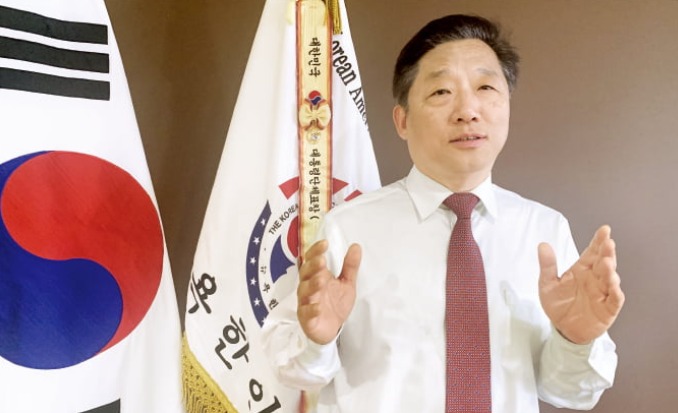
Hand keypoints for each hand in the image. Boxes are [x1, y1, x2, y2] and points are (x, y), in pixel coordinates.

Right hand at [296, 240, 360, 344]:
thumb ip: (350, 266)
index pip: (312, 259)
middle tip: (321, 261)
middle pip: (305, 273)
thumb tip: (356, 246)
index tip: (325, 243)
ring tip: (321, 280)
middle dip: (312, 266)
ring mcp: (306, 302)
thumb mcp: (346, 283)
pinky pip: (306, 313)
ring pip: (304, 291)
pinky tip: (318, 307)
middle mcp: (309, 286)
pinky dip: (311, 310)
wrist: (332, 329)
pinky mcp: (307, 318)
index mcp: (317, 275)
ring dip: (312, 285)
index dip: (316, 251)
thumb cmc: (336, 303)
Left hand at [538, 225, 624, 343]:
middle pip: (603, 262)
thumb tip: (543, 245)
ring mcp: (603, 293)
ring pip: (610, 279)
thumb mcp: (547, 284)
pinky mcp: (608, 309)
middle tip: (608, 243)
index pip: (592, 252)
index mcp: (582, 270)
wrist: (563, 329)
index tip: (604, 230)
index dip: (599, 241)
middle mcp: (595, 279)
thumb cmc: (558, 304)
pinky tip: (614, 284)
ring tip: (606, 263)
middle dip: (607, 252)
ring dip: (610, 270)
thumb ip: (547, 265)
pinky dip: (615, 292)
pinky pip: (614, 299)